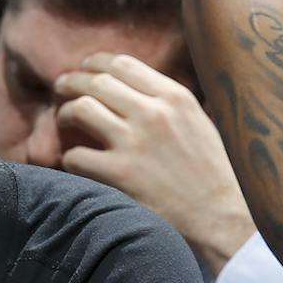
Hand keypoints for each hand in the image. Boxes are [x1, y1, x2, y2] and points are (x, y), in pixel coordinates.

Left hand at [55, 52, 256, 273]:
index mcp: (175, 98)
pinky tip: (76, 161)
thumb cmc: (213, 175)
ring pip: (81, 109)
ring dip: (65, 113)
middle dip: (72, 82)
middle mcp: (154, 114)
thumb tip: (136, 91)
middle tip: (61, 88)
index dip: (95, 63)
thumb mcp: (200, 124)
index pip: (122, 64)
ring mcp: (135, 144)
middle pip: (97, 82)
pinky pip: (76, 155)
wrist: (221, 219)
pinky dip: (70, 157)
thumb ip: (170, 104)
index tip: (85, 69)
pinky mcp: (120, 175)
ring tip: (64, 120)